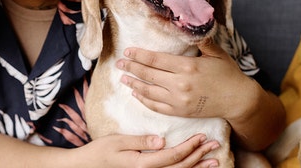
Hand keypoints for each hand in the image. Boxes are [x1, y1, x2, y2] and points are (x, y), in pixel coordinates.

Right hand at [77, 133, 220, 167]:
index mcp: (142, 164)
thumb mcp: (118, 141)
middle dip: (199, 156)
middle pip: (180, 167)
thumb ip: (140, 141)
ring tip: (214, 160)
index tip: (202, 136)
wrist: (86, 167)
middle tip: (214, 145)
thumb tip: (162, 141)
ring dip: (197, 166)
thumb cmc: (100, 152)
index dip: (189, 147)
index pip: (173, 156)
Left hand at [116, 41, 254, 120]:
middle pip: (148, 74)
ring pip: (149, 92)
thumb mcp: (217, 54)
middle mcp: (180, 84)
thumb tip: (190, 24)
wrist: (238, 101)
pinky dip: (144, 100)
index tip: (127, 51)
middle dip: (131, 68)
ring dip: (134, 84)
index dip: (139, 55)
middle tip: (119, 63)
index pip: (156, 60)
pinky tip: (136, 94)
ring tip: (123, 78)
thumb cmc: (228, 74)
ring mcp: (179, 100)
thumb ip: (201, 41)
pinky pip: (157, 106)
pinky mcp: (180, 112)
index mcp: (188, 67)